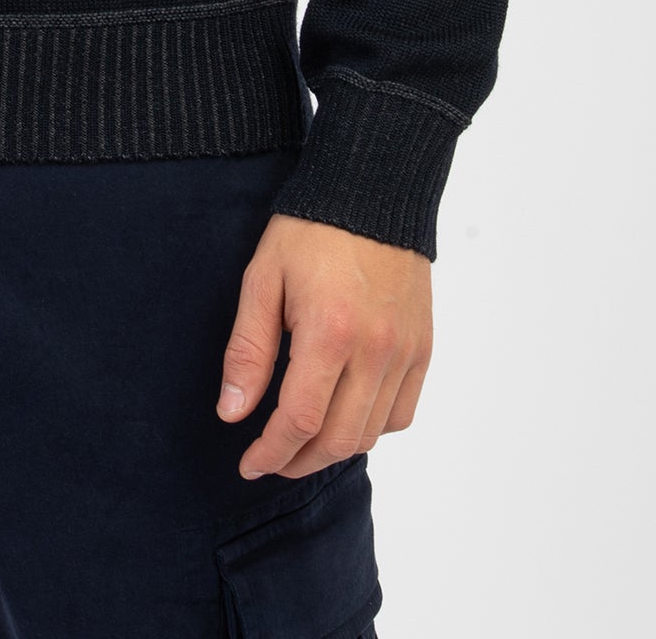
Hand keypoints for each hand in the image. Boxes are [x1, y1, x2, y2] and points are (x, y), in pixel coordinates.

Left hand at [216, 212, 432, 480]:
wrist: (373, 190)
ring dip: (333, 449)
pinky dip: (371, 428)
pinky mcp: (423, 348)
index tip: (249, 465)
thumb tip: (232, 413)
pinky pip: (400, 414)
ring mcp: (405, 352)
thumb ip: (248, 350)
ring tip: (301, 443)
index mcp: (329, 332)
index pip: (300, 421)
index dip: (271, 453)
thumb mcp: (263, 278)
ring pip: (371, 434)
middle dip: (298, 461)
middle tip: (271, 459)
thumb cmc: (311, 230)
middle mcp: (375, 350)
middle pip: (339, 440)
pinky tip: (344, 416)